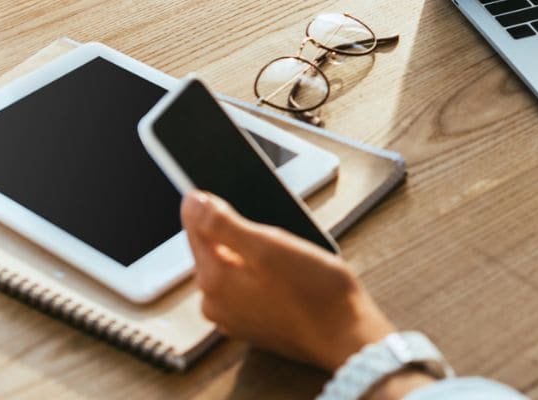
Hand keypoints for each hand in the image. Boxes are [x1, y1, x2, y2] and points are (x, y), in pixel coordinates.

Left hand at [181, 192, 397, 372]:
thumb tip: (192, 202)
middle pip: (216, 249)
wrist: (345, 334)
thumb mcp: (269, 246)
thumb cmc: (315, 291)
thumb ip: (224, 224)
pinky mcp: (253, 325)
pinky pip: (248, 289)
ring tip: (290, 261)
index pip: (195, 229)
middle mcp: (215, 304)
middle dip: (243, 236)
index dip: (215, 207)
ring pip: (235, 268)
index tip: (242, 201)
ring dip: (256, 257)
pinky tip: (290, 279)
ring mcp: (233, 318)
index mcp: (213, 281)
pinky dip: (264, 278)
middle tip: (280, 241)